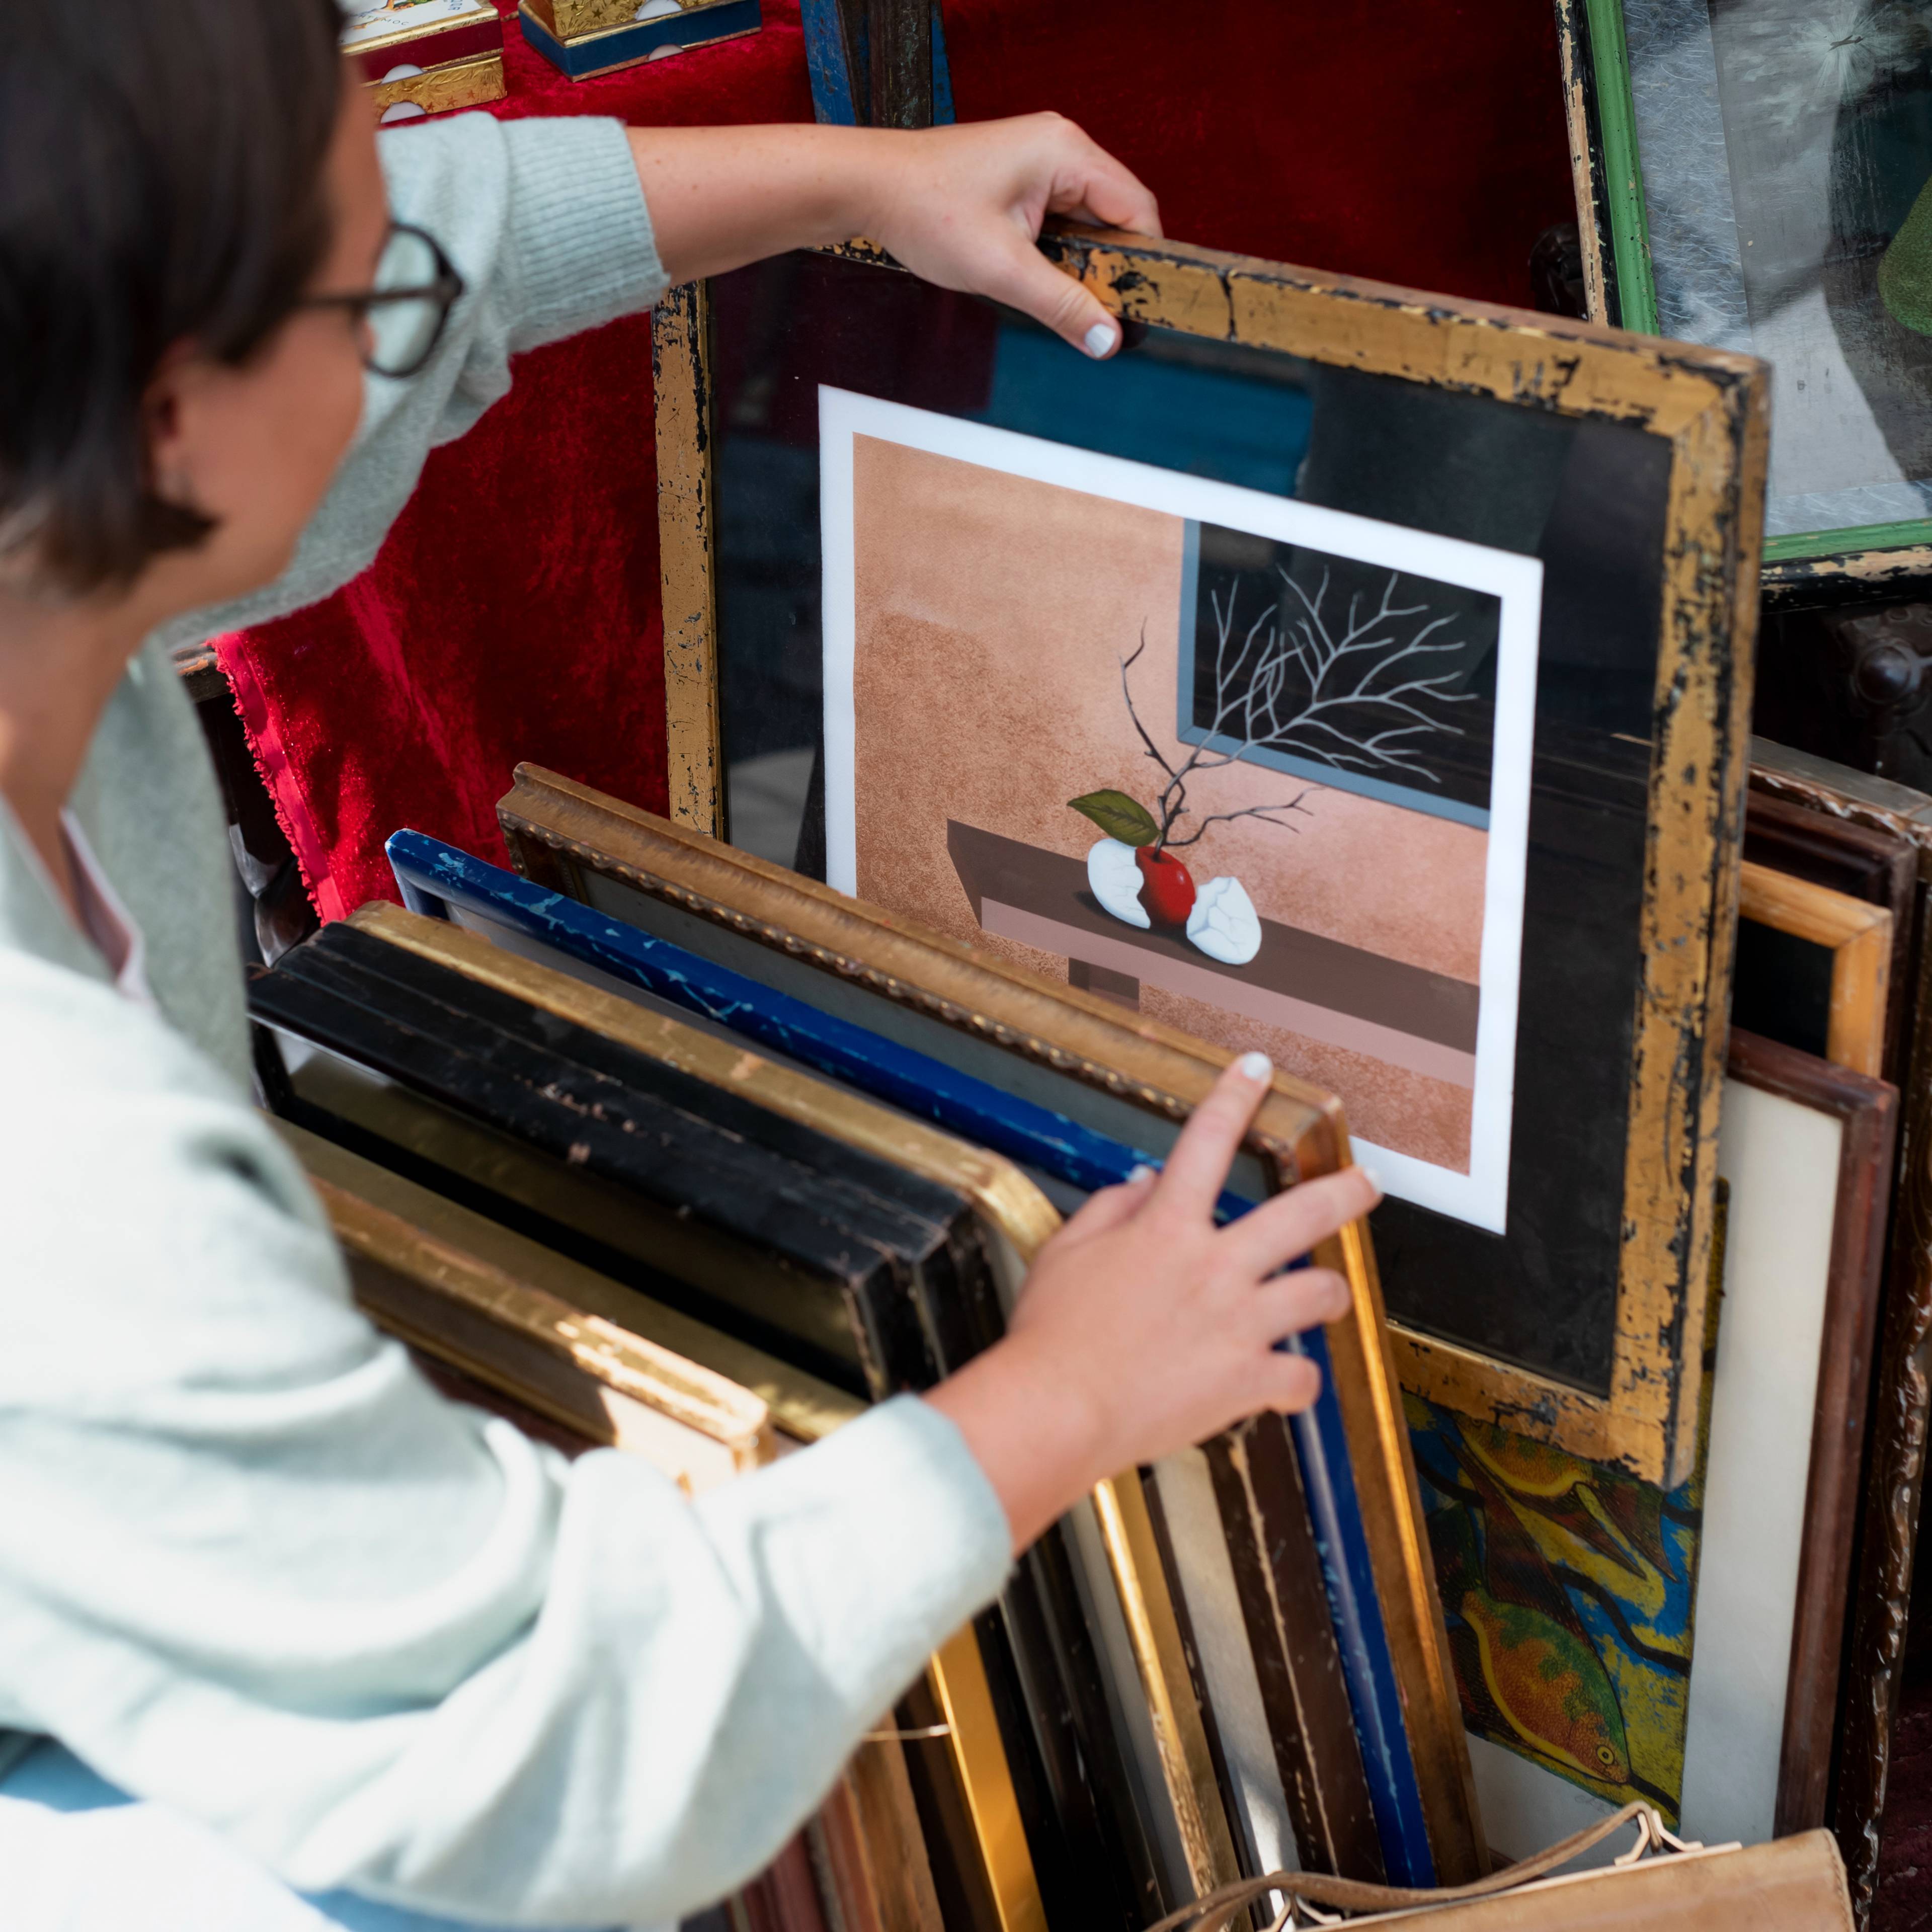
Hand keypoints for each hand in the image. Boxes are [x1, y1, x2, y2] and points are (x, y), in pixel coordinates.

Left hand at [865, 113, 1161, 359]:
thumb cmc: (925, 211)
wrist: (867, 187)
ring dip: (1079, 262)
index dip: (1144, 263)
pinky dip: (1056, 253)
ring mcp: (1040, 159)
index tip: (1137, 309)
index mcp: (1067, 151)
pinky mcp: (1020, 178)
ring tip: (1057, 294)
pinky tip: (1037, 275)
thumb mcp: (1001, 270)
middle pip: (1116, 215)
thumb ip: (1061, 305)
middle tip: (1095, 313)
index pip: (1137, 209)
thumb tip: (1109, 339)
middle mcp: (1061, 146)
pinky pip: (1059, 220)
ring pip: (1087, 222)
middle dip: (1109, 266)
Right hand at [924, 1052, 1380, 1552]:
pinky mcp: (1246, 1382)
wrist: (1054, 1410)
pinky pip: (1301, 1380)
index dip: (1234, 1095)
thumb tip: (1148, 1181)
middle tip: (1368, 1183)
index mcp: (1166, 1228)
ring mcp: (1237, 1325)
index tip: (1257, 1068)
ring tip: (1327, 1296)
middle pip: (1303, 1214)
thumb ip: (1112, 1208)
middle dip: (1347, 1191)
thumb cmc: (1050, 1334)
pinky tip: (1285, 1386)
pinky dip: (1296, 1384)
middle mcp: (1214, 1267)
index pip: (1207, 1140)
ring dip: (1328, 1294)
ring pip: (1320, 1293)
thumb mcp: (1066, 1252)